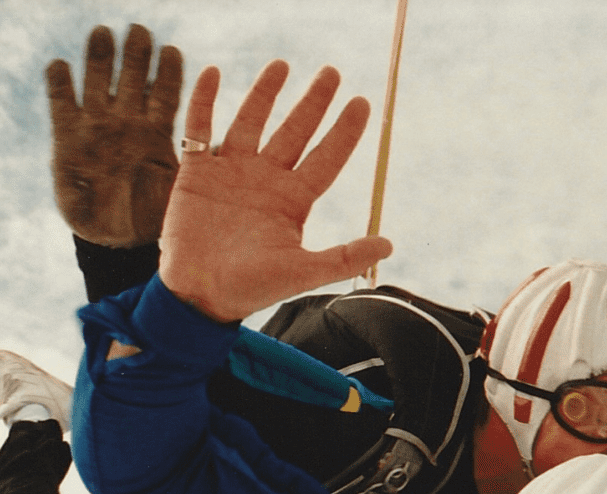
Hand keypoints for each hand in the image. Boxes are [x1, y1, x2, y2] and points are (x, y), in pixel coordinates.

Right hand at [45, 24, 181, 246]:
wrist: (117, 242)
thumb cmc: (156, 223)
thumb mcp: (185, 198)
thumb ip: (202, 178)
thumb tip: (238, 167)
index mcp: (158, 136)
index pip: (166, 96)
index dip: (168, 74)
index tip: (173, 51)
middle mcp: (126, 124)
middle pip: (131, 79)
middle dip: (135, 55)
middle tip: (140, 31)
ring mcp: (96, 128)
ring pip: (97, 83)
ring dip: (99, 58)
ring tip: (103, 33)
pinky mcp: (66, 139)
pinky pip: (61, 105)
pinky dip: (59, 85)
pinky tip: (61, 66)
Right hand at [158, 62, 391, 322]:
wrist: (201, 294)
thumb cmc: (253, 288)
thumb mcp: (304, 272)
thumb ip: (345, 256)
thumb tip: (389, 244)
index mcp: (293, 201)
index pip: (326, 158)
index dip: (345, 131)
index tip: (363, 103)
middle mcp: (266, 181)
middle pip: (296, 132)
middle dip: (314, 102)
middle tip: (332, 72)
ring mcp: (232, 173)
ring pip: (252, 121)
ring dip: (265, 93)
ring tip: (283, 65)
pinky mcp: (196, 172)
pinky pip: (200, 127)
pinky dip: (205, 100)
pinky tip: (213, 73)